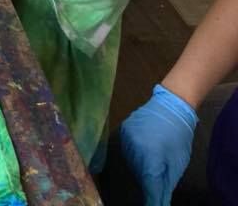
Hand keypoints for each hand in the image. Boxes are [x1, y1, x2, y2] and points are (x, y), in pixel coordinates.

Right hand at [120, 84, 197, 205]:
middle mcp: (134, 146)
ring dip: (141, 169)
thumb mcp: (177, 164)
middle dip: (148, 181)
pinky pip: (127, 151)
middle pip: (138, 175)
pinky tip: (145, 151)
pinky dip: (135, 156)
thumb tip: (157, 203)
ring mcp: (126, 137)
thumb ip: (165, 185)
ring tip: (153, 162)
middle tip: (157, 179)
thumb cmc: (179, 136)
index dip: (151, 199)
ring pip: (131, 163)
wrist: (171, 105)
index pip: (148, 186)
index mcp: (150, 155)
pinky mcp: (122, 130)